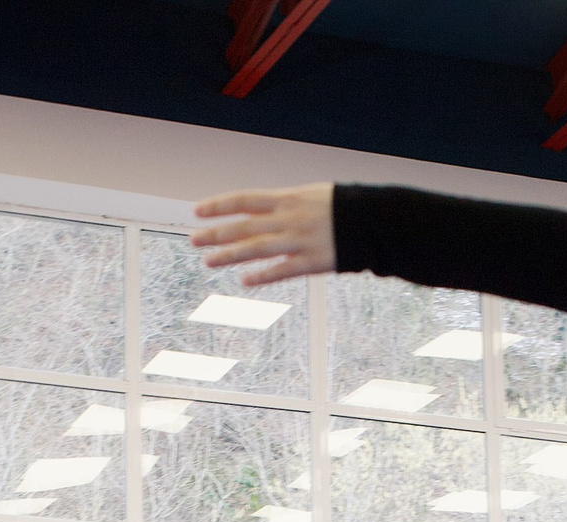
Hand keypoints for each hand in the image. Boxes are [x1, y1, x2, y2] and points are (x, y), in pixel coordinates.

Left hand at [190, 184, 334, 285]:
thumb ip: (281, 206)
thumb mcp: (308, 195)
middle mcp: (288, 219)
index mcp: (287, 198)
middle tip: (193, 241)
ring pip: (256, 249)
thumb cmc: (340, 207)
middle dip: (216, 233)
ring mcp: (299, 241)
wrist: (373, 220)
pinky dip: (262, 276)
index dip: (218, 205)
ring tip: (209, 261)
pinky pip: (282, 271)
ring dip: (230, 256)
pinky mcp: (312, 262)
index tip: (197, 211)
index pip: (244, 200)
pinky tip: (244, 281)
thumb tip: (253, 215)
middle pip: (244, 227)